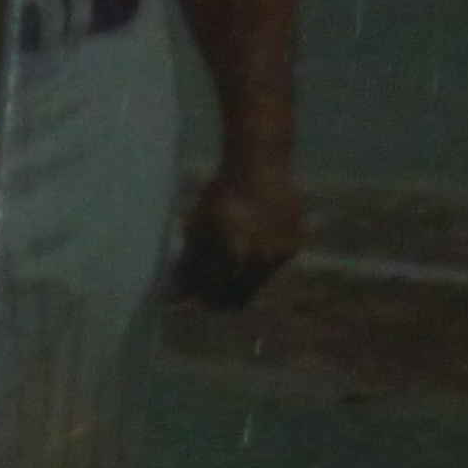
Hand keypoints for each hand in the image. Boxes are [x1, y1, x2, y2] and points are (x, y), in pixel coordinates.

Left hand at [177, 162, 303, 309]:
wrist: (260, 167)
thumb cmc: (221, 195)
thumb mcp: (197, 228)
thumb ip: (188, 264)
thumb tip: (174, 296)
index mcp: (233, 256)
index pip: (214, 297)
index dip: (200, 300)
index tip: (191, 296)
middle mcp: (260, 260)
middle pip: (238, 300)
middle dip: (219, 299)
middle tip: (207, 289)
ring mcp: (280, 255)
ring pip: (256, 286)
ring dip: (239, 282)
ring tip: (228, 260)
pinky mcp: (293, 246)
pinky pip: (271, 269)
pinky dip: (257, 265)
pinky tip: (249, 244)